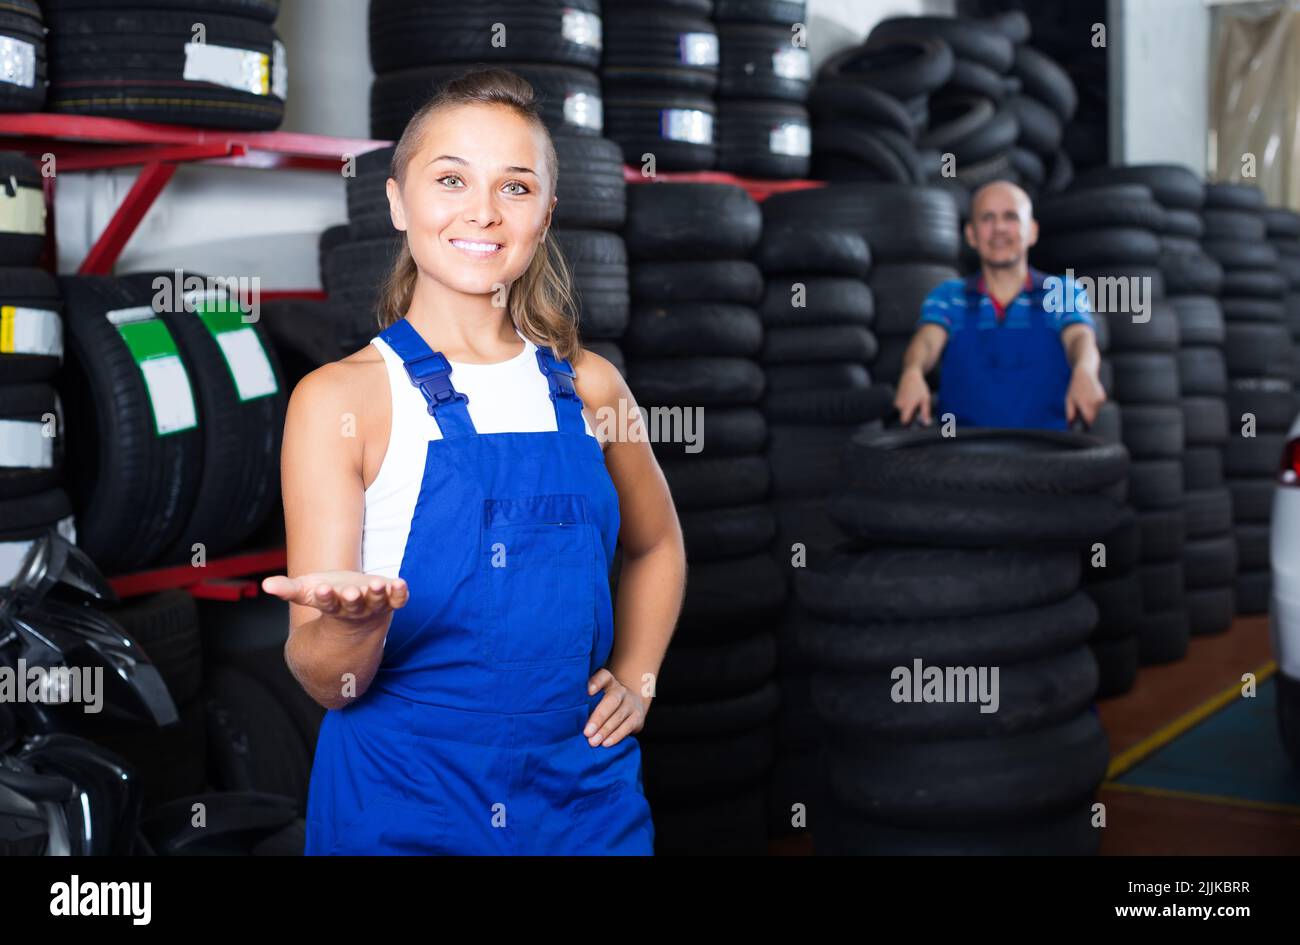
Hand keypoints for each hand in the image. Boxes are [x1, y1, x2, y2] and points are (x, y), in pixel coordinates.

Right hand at [261, 571, 408, 630]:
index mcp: (333, 606)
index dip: (326, 597)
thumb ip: (288, 589)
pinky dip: (401, 593)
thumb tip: (265, 585)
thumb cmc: (330, 595)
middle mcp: (355, 608)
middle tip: (351, 593)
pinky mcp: (391, 599)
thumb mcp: (307, 591)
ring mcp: (375, 605)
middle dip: (353, 599)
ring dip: (379, 594)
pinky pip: (398, 599)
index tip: (323, 589)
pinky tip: (401, 582)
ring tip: (378, 584)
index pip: (328, 603)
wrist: (358, 608)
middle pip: (353, 605)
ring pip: (378, 602)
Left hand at [583, 669, 646, 747]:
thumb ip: (584, 701)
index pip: (604, 676)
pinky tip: (606, 743)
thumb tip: (566, 715)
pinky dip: (616, 736)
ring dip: (605, 730)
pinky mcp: (637, 717)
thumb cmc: (604, 703)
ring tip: (593, 741)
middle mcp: (621, 690)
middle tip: (587, 732)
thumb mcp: (596, 697)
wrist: (631, 705)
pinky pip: (627, 727)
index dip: (596, 682)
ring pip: (619, 716)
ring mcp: (631, 703)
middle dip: (599, 717)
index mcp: (608, 682)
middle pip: (612, 700)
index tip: (588, 691)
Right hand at [894, 367, 932, 425]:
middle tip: (918, 409)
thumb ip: (925, 413)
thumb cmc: (919, 387)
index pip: (903, 421)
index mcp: (907, 406)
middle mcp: (899, 405)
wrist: (910, 376)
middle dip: (910, 416)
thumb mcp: (925, 400)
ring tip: (914, 403)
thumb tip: (926, 424)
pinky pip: (900, 408)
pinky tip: (910, 400)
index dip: (909, 423)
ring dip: (908, 411)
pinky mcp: (895, 400)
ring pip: (901, 413)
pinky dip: (905, 407)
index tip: (915, 420)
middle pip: (903, 418)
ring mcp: (895, 402)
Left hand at [1065, 365, 1106, 426]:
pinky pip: (1098, 407)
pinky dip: (1093, 406)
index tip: (1082, 429)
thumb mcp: (1069, 401)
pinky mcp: (1103, 397)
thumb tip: (1070, 426)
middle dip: (1087, 419)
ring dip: (1090, 412)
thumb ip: (1070, 414)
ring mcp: (1101, 400)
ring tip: (1083, 402)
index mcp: (1087, 405)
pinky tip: (1088, 398)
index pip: (1089, 422)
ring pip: (1096, 412)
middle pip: (1093, 418)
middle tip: (1080, 414)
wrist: (1085, 373)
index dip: (1086, 426)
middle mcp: (1096, 403)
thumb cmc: (1075, 388)